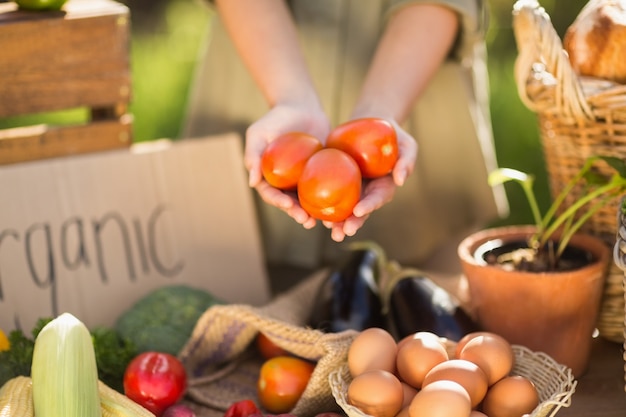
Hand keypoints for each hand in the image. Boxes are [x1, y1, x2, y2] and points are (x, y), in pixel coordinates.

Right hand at [244, 103, 329, 227]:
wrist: (301, 107)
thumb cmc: (275, 118)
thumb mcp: (259, 133)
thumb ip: (253, 155)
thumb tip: (252, 182)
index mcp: (268, 177)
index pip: (271, 194)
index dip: (278, 202)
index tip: (287, 206)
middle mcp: (286, 182)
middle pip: (290, 202)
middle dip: (297, 213)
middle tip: (307, 221)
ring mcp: (304, 179)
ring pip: (308, 200)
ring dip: (314, 213)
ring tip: (322, 223)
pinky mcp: (321, 173)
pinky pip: (326, 188)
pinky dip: (331, 198)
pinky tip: (340, 206)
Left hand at [323, 121, 417, 241]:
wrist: (373, 123)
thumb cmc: (394, 136)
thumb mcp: (407, 145)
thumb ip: (406, 161)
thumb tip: (400, 180)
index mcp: (383, 188)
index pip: (377, 199)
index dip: (369, 206)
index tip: (359, 212)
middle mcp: (366, 192)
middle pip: (358, 211)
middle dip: (351, 223)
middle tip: (341, 233)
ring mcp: (351, 187)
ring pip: (342, 207)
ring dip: (335, 220)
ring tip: (327, 228)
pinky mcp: (337, 179)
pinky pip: (329, 192)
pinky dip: (321, 202)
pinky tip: (311, 210)